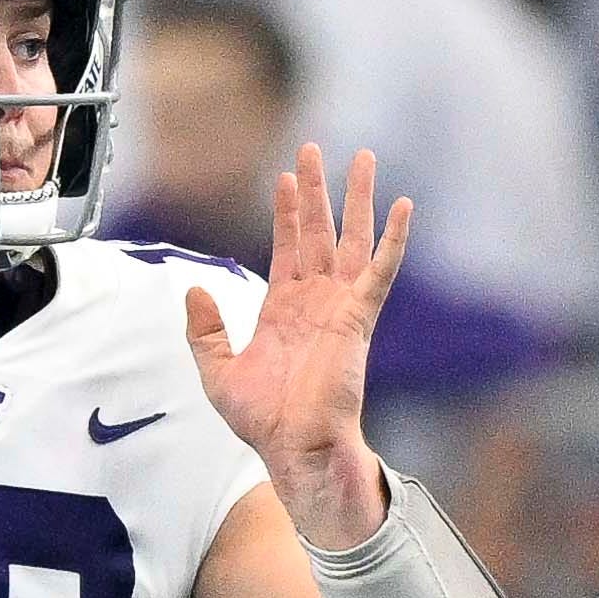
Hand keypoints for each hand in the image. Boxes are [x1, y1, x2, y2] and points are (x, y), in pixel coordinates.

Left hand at [185, 143, 409, 551]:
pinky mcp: (358, 318)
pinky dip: (393, 238)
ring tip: (364, 159)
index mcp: (284, 310)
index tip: (284, 178)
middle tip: (313, 149)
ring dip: (357, 199)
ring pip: (351, 240)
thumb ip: (204, 330)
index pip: (287, 248)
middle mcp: (315, 302)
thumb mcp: (217, 372)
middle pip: (318, 231)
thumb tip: (195, 289)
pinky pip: (380, 271)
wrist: (294, 447)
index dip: (285, 212)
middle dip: (316, 190)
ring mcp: (339, 307)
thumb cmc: (264, 422)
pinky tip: (403, 207)